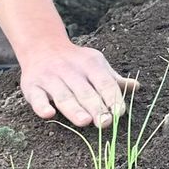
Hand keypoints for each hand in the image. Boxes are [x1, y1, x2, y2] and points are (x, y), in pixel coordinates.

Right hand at [18, 39, 137, 127]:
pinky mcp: (31, 86)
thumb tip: (136, 87)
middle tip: (105, 123)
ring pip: (63, 96)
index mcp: (89, 64)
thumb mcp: (96, 65)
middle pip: (85, 92)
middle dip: (96, 107)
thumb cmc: (75, 62)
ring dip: (74, 109)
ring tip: (85, 121)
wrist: (41, 46)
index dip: (112, 97)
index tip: (120, 112)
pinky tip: (49, 114)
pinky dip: (42, 106)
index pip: (104, 82)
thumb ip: (113, 80)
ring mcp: (50, 78)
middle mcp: (70, 70)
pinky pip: (37, 97)